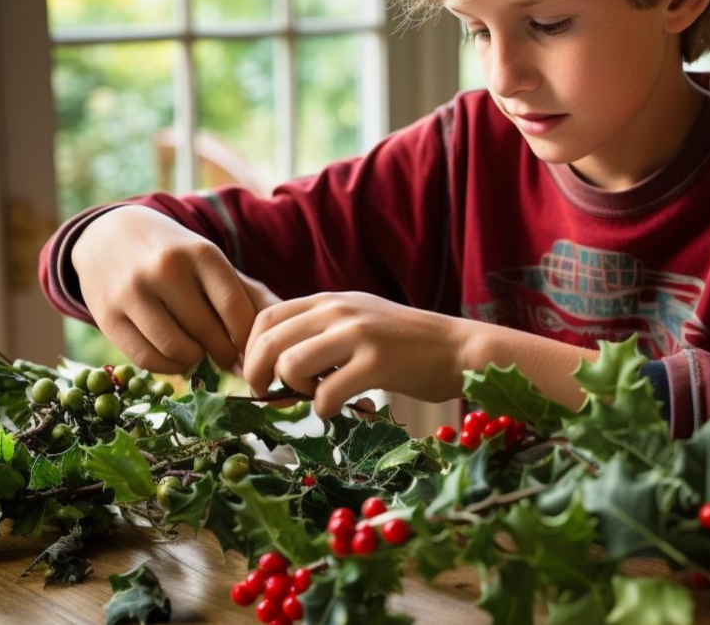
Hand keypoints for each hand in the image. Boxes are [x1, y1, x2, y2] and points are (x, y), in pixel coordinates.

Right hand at [72, 206, 273, 373]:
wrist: (109, 235)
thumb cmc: (176, 254)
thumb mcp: (211, 262)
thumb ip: (250, 294)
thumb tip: (281, 333)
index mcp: (201, 252)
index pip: (236, 309)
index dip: (247, 339)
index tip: (250, 349)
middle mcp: (165, 268)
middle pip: (208, 333)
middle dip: (224, 353)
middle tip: (228, 358)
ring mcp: (132, 291)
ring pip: (178, 350)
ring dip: (196, 361)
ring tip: (200, 353)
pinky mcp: (106, 315)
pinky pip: (146, 360)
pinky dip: (168, 367)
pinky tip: (175, 357)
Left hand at [242, 291, 469, 417]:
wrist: (459, 348)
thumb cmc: (408, 344)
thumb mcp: (360, 322)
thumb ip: (321, 332)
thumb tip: (275, 365)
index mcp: (331, 300)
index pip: (266, 318)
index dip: (251, 352)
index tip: (260, 376)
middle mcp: (339, 310)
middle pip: (269, 342)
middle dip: (258, 376)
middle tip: (271, 396)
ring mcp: (358, 334)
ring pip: (291, 366)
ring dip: (296, 392)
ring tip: (319, 396)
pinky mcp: (377, 362)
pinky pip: (326, 394)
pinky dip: (325, 410)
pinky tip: (343, 409)